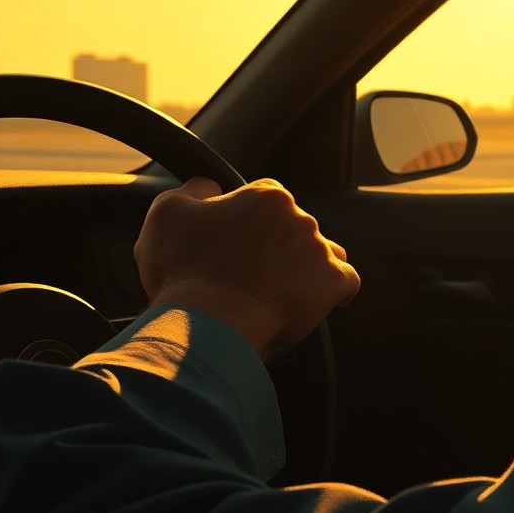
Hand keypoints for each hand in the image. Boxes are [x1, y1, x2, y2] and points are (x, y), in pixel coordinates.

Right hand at [133, 177, 359, 356]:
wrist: (207, 325)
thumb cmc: (184, 271)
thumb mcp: (168, 213)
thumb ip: (194, 189)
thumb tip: (211, 187)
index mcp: (267, 196)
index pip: (266, 200)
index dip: (248, 222)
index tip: (234, 244)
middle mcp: (301, 217)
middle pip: (293, 226)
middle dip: (274, 246)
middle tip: (247, 273)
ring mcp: (319, 251)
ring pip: (322, 251)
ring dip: (304, 265)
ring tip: (276, 288)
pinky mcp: (332, 284)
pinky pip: (345, 282)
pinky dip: (333, 290)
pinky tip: (316, 299)